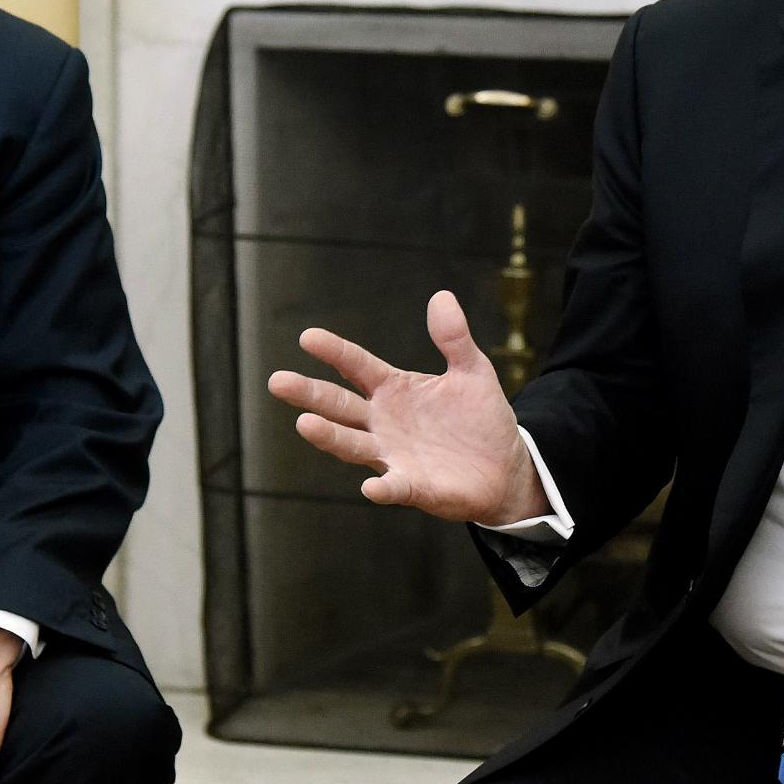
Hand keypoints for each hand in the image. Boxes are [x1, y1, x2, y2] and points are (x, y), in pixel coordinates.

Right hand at [267, 290, 546, 525]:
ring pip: (352, 444)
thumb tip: (442, 297)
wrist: (505, 468)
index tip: (308, 337)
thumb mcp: (472, 371)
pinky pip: (393, 486)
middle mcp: (383, 422)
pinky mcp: (414, 486)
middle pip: (339, 406)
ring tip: (304, 424)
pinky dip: (381, 487)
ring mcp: (394, 455)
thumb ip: (454, 338)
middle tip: (278, 381)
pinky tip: (370, 486)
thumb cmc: (480, 419)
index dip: (334, 351)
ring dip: (329, 436)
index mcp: (393, 389)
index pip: (356, 365)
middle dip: (309, 394)